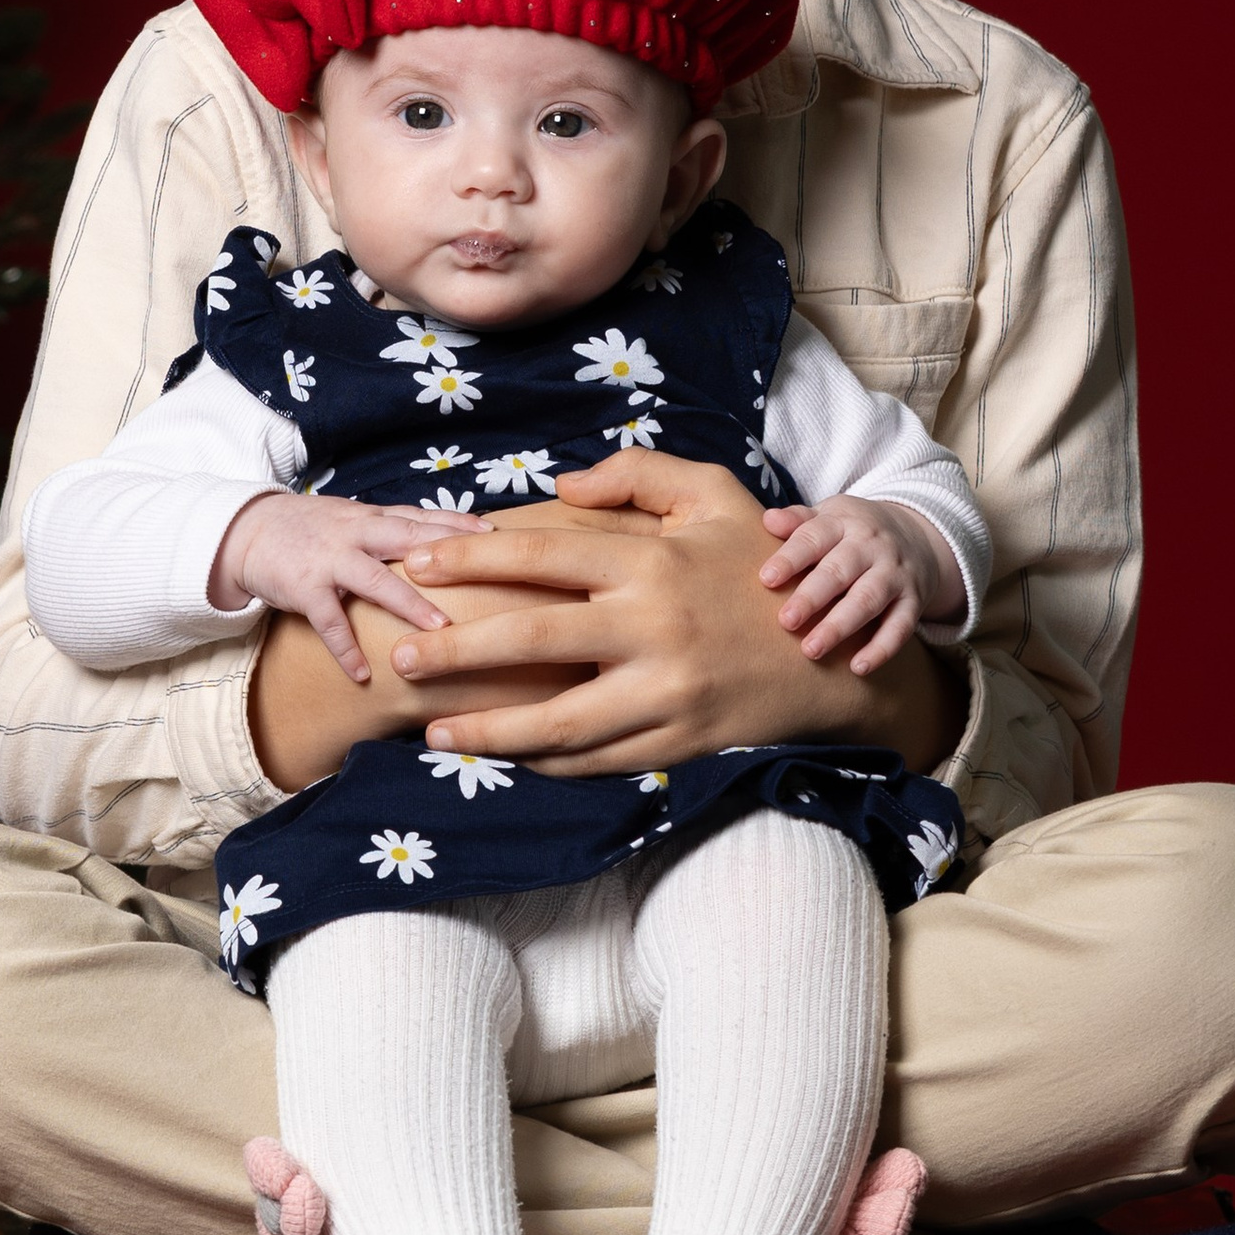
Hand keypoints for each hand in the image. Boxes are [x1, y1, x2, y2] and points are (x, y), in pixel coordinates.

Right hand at [246, 546, 583, 790]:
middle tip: (499, 582)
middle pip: (413, 542)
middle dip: (454, 559)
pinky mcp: (302, 586)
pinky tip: (364, 675)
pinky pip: (327, 619)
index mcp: (379, 518)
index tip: (518, 540)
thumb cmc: (318, 532)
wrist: (249, 529)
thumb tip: (474, 549)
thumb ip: (409, 536)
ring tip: (442, 630)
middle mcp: (360, 531)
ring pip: (375, 579)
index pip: (431, 518)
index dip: (471, 529)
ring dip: (409, 604)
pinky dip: (345, 647)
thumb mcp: (364, 523)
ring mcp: (331, 558)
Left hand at [381, 453, 958, 777]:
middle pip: (532, 643)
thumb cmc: (760, 565)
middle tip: (401, 658)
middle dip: (456, 652)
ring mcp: (666, 694)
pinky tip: (506, 753)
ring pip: (557, 723)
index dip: (470, 559)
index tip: (418, 567)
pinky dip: (546, 761)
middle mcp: (653, 630)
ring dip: (489, 731)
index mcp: (651, 562)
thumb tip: (560, 485)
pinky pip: (597, 759)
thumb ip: (638, 473)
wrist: (834, 654)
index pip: (540, 556)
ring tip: (436, 731)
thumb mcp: (714, 494)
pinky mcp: (678, 742)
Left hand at [759, 496, 958, 671]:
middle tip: (786, 621)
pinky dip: (882, 648)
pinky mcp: (913, 600)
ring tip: (811, 649)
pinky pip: (901, 626)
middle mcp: (872, 547)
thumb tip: (767, 520)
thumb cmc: (855, 531)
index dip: (790, 558)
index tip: (766, 579)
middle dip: (812, 597)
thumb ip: (798, 520)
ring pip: (867, 600)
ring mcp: (895, 574)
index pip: (814, 538)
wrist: (919, 534)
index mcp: (844, 523)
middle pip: (840, 571)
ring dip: (839, 626)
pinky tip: (858, 667)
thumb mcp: (830, 516)